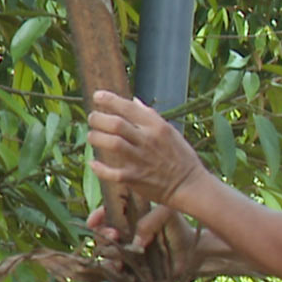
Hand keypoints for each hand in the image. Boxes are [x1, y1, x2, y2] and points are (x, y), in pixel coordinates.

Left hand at [87, 90, 206, 206]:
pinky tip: (92, 163)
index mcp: (157, 127)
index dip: (110, 100)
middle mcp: (148, 140)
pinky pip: (112, 172)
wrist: (190, 185)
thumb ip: (150, 116)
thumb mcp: (170, 131)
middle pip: (116, 124)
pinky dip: (99, 168)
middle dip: (98, 118)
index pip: (129, 107)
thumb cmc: (181, 157)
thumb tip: (133, 100)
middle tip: (92, 118)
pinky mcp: (135, 178)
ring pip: (113, 143)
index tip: (97, 96)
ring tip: (92, 136)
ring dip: (97, 138)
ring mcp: (141, 159)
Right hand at [88, 202, 259, 281]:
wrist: (194, 250)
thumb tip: (137, 242)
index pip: (107, 213)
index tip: (93, 221)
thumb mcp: (168, 214)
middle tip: (114, 235)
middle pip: (102, 235)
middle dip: (103, 235)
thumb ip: (151, 221)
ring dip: (107, 253)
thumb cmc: (180, 227)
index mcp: (130, 216)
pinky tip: (119, 268)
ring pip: (106, 254)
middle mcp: (125, 234)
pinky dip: (114, 271)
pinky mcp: (133, 269)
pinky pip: (117, 272)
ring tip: (116, 253)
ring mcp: (128, 252)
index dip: (98, 216)